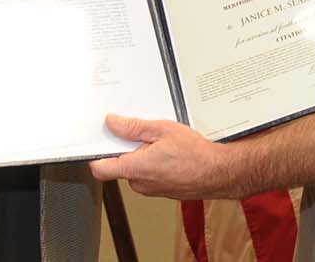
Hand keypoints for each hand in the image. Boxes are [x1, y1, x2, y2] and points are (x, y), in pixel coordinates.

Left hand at [89, 114, 240, 199]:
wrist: (218, 173)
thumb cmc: (196, 154)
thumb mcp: (162, 129)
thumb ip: (133, 127)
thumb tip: (113, 123)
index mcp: (136, 168)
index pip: (101, 168)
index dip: (96, 154)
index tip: (99, 141)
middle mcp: (140, 183)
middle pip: (120, 164)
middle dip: (128, 149)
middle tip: (145, 136)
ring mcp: (150, 190)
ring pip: (135, 169)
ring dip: (143, 156)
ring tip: (162, 145)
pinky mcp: (159, 191)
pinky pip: (148, 175)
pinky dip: (153, 164)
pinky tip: (169, 155)